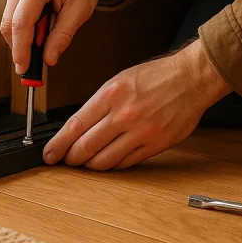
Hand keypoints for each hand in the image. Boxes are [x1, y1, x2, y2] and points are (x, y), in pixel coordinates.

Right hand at [2, 0, 114, 74]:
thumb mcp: (80, 11)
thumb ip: (63, 36)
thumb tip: (48, 59)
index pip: (21, 22)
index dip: (20, 49)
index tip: (23, 67)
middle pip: (9, 23)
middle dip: (18, 47)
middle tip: (31, 65)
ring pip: (8, 21)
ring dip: (22, 38)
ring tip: (42, 42)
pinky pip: (12, 14)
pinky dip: (23, 29)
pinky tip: (38, 31)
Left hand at [43, 39, 233, 169]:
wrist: (192, 78)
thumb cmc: (158, 76)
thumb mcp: (121, 80)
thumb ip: (100, 104)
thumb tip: (80, 127)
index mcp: (112, 94)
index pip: (75, 126)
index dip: (58, 144)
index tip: (49, 154)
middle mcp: (125, 114)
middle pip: (85, 147)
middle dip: (71, 158)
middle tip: (66, 160)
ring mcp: (141, 132)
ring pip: (104, 161)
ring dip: (90, 165)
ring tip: (87, 162)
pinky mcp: (155, 145)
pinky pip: (126, 164)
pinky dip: (113, 165)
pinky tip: (109, 161)